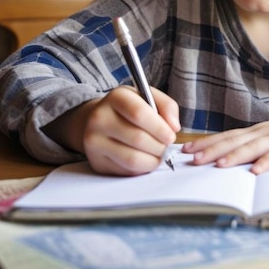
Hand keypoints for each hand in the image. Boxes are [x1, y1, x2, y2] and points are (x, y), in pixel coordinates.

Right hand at [55, 86, 179, 175]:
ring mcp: (94, 142)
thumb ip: (167, 106)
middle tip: (166, 146)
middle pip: (137, 138)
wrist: (99, 120)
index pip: (139, 113)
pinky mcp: (97, 162)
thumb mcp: (148, 97)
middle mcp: (100, 118)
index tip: (171, 135)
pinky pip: (126, 171)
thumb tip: (174, 127)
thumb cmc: (129, 108)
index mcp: (116, 97)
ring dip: (153, 160)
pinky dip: (142, 168)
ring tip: (159, 154)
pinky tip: (146, 159)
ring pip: (132, 158)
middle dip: (159, 146)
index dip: (159, 127)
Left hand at [181, 111, 268, 173]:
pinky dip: (266, 163)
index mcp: (256, 131)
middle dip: (211, 150)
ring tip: (217, 165)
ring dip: (234, 156)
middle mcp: (263, 132)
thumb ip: (253, 147)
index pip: (226, 136)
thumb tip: (227, 161)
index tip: (185, 151)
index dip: (206, 143)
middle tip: (191, 159)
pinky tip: (255, 172)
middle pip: (233, 141)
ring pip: (252, 147)